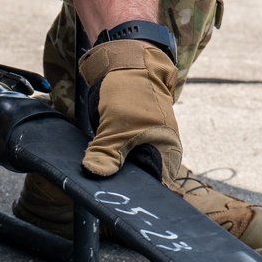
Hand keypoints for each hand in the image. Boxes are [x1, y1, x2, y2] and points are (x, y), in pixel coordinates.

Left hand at [78, 38, 181, 180]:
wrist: (128, 62)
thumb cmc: (130, 94)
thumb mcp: (115, 126)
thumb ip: (107, 153)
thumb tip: (94, 173)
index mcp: (167, 153)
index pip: (154, 187)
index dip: (134, 193)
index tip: (114, 199)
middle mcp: (161, 152)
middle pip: (140, 178)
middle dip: (120, 182)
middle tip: (99, 190)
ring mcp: (147, 144)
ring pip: (128, 166)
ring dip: (112, 169)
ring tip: (96, 177)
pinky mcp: (133, 136)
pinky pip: (121, 154)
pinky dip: (110, 157)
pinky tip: (96, 162)